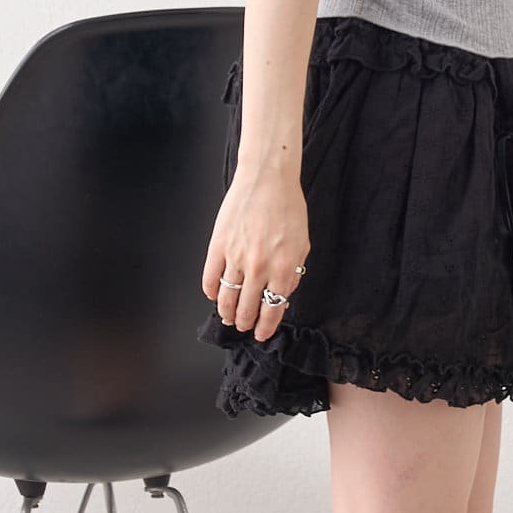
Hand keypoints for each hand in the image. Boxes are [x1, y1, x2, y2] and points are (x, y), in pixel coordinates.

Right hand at [200, 161, 309, 342]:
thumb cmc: (288, 209)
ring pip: (226, 298)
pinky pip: (210, 278)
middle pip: (246, 308)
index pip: (272, 309)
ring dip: (227, 312)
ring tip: (229, 316)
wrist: (267, 180)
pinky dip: (211, 291)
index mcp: (283, 269)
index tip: (261, 333)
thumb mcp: (302, 245)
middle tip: (244, 325)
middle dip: (245, 322)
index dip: (265, 326)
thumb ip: (292, 273)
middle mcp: (259, 268)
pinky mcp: (218, 246)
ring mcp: (236, 257)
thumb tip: (280, 296)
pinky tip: (215, 295)